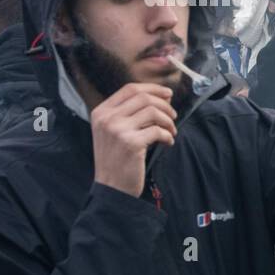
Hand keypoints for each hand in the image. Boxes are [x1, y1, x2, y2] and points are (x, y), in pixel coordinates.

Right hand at [92, 83, 177, 197]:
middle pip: (144, 97)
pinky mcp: (131, 143)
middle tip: (173, 116)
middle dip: (165, 105)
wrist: (111, 186)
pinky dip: (168, 136)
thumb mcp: (114, 131)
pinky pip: (158, 131)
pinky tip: (167, 142)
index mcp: (101, 112)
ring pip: (153, 112)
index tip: (168, 94)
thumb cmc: (117, 158)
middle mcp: (107, 118)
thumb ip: (131, 113)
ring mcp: (117, 130)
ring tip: (171, 132)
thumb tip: (162, 96)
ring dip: (168, 121)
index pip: (130, 89)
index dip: (152, 88)